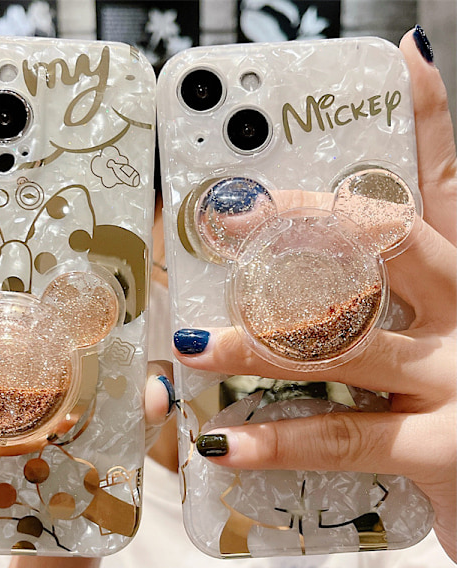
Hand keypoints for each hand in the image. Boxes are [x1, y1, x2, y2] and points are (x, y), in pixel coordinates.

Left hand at [172, 29, 456, 560]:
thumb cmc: (455, 404)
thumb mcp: (429, 339)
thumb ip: (370, 311)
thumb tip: (285, 291)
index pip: (441, 188)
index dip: (428, 119)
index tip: (401, 57)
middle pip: (391, 244)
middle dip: (308, 223)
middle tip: (233, 213)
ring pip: (348, 342)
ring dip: (260, 344)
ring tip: (195, 343)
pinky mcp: (444, 450)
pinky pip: (344, 438)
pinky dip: (277, 442)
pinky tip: (223, 442)